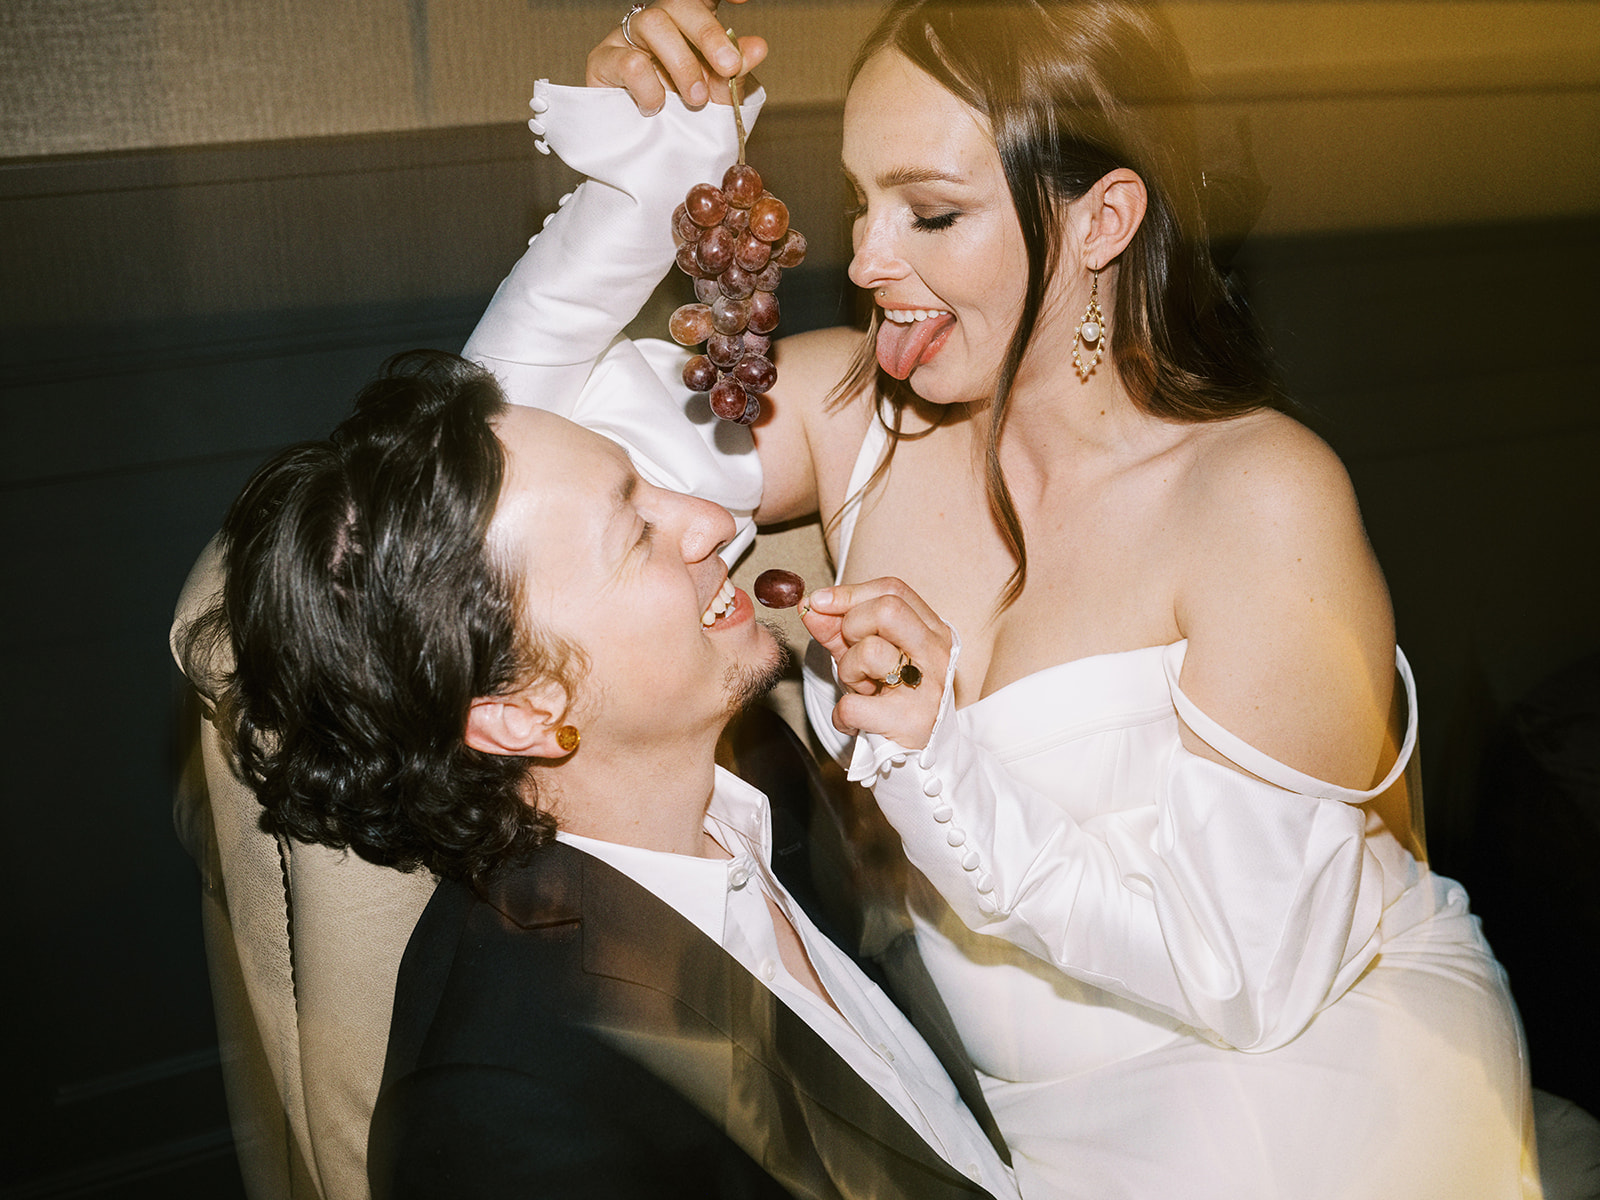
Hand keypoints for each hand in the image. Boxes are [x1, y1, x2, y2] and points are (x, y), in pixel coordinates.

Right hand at [587, 0, 767, 114]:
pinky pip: (629, 61)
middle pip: (680, 3)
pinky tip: (656, 107)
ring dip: (682, 63)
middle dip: (709, 34)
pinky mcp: (603, 60)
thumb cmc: (683, 120)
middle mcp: (659, 22)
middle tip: (728, 66)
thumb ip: (735, 73)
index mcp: (690, 24)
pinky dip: (650, 87)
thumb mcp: (717, 99)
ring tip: (696, 98)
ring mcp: (627, 36)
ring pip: (654, 23)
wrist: (647, 158)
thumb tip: (758, 47)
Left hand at [801, 578, 951, 749]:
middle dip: (852, 627)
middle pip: (888, 609)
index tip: (819, 601)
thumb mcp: (866, 658)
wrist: (918, 758)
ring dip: (848, 672)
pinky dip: (842, 715)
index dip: (849, 592)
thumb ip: (838, 629)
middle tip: (852, 654)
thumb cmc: (891, 699)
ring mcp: (928, 687)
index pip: (893, 590)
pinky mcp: (911, 721)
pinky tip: (856, 721)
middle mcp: (937, 654)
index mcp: (933, 631)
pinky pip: (853, 704)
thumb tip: (808, 605)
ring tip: (861, 690)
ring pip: (870, 652)